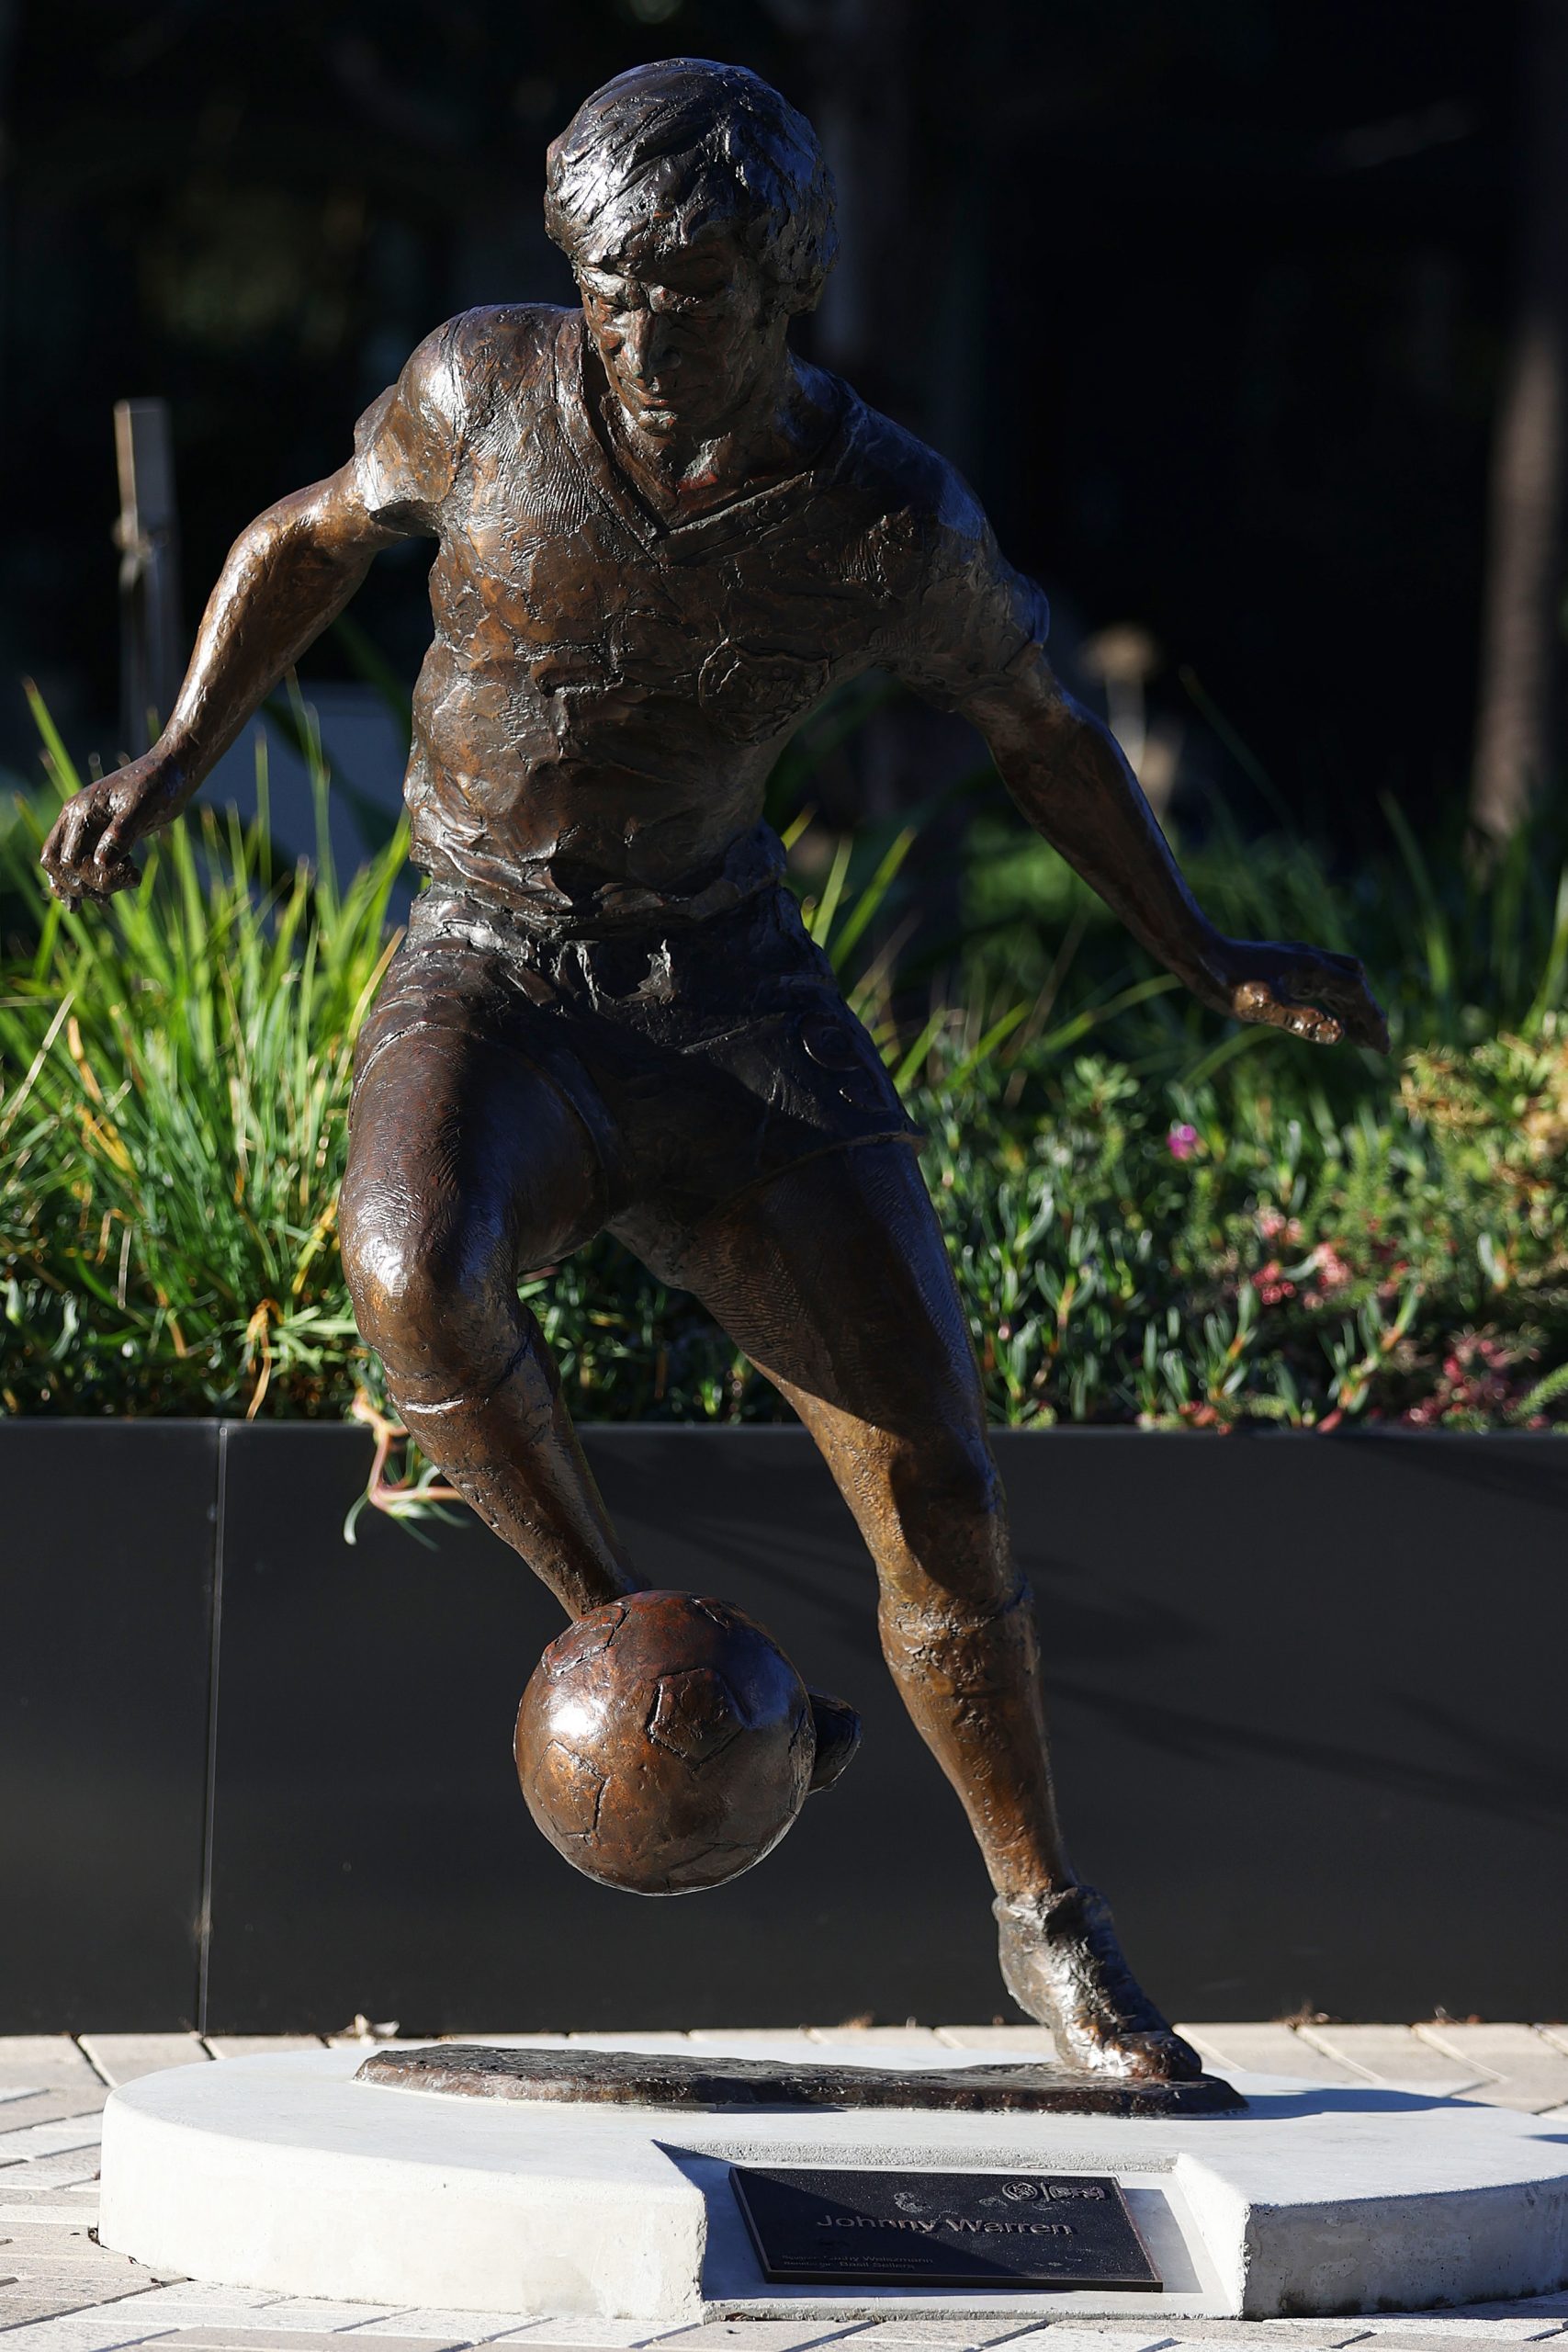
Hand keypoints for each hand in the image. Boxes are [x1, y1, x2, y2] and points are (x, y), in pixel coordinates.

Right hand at [40, 752, 181, 910]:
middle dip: (86, 885)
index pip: (67, 859)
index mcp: (80, 811)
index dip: (91, 877)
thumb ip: (121, 835)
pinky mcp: (98, 834)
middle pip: (58, 865)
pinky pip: (79, 862)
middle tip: (123, 885)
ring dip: (86, 886)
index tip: (128, 874)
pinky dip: (85, 882)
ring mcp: (84, 827)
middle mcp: (75, 819)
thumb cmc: (158, 785)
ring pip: (66, 867)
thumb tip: (101, 864)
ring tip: (115, 894)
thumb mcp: (142, 809)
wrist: (171, 772)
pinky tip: (99, 898)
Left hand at [1195, 934, 1388, 1051]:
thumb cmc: (1229, 982)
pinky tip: (1326, 1016)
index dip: (1372, 1020)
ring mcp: (1298, 961)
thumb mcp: (1264, 1007)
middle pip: (1354, 985)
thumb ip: (1301, 1020)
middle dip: (1367, 1013)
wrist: (1199, 954)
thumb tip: (1340, 1035)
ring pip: (1338, 983)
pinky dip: (1332, 1000)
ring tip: (1359, 1037)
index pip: (1356, 994)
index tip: (1382, 1047)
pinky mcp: (1284, 965)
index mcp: (1313, 968)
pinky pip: (1320, 982)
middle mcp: (1311, 960)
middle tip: (1376, 1045)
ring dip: (1351, 1008)